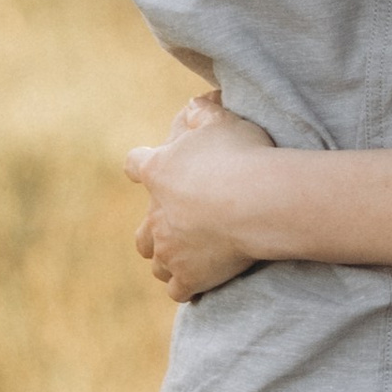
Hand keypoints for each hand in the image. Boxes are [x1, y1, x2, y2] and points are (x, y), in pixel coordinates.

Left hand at [125, 92, 278, 304]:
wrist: (256, 201)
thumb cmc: (241, 156)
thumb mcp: (223, 121)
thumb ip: (203, 112)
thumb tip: (194, 102)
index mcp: (159, 173)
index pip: (135, 165)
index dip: (142, 165)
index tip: (149, 167)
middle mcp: (156, 216)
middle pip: (141, 232)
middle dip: (156, 230)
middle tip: (180, 225)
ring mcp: (170, 250)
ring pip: (157, 263)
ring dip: (169, 260)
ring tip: (190, 258)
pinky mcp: (189, 276)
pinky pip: (178, 289)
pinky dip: (187, 285)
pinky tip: (201, 282)